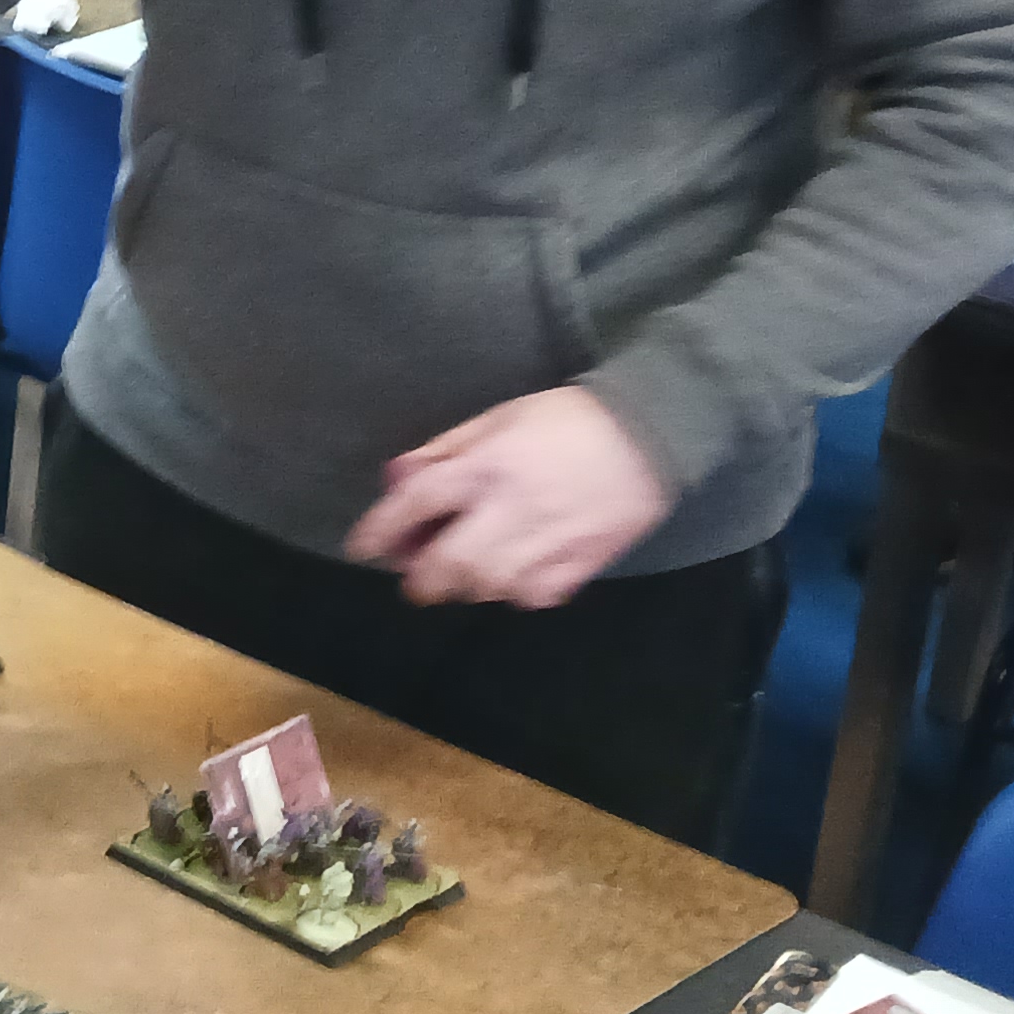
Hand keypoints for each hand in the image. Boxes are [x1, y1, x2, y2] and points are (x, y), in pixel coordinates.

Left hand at [345, 386, 670, 609]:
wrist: (651, 430)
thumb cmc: (566, 418)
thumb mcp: (497, 417)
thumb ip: (446, 450)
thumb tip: (399, 477)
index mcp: (486, 466)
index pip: (416, 503)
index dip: (380, 530)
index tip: (361, 549)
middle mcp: (511, 508)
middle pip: (449, 564)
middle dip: (422, 580)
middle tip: (416, 579)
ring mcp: (549, 541)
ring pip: (490, 587)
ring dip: (468, 587)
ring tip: (465, 574)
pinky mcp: (584, 562)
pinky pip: (536, 595)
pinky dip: (517, 594)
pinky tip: (516, 578)